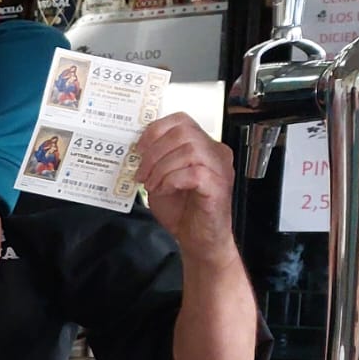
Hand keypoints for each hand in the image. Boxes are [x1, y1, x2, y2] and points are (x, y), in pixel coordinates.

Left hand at [136, 113, 235, 258]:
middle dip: (154, 152)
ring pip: (188, 151)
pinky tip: (164, 191)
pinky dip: (171, 180)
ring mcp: (220, 168)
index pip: (181, 120)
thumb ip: (156, 159)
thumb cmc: (183, 210)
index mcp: (203, 146)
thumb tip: (137, 148)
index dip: (155, 131)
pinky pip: (194, 172)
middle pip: (183, 132)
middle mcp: (216, 152)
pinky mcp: (219, 186)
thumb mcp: (162, 177)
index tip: (139, 149)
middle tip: (142, 174)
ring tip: (152, 185)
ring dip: (161, 168)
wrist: (198, 239)